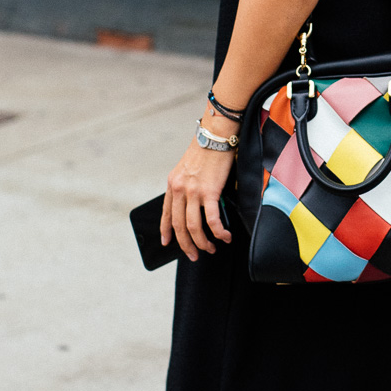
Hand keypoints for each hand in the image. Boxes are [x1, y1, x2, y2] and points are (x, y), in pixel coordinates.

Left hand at [161, 131, 234, 261]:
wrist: (216, 135)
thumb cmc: (207, 150)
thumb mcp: (189, 168)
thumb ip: (188, 186)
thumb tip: (197, 205)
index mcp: (172, 184)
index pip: (166, 213)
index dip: (166, 231)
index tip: (167, 243)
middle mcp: (179, 189)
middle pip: (179, 225)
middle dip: (186, 244)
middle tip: (194, 255)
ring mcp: (193, 191)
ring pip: (193, 227)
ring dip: (202, 242)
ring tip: (210, 249)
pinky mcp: (209, 191)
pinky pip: (212, 219)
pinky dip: (218, 232)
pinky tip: (224, 237)